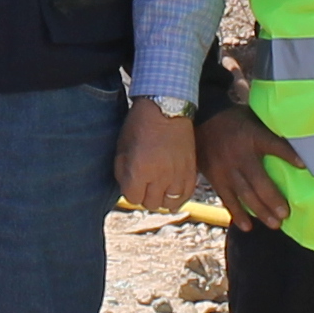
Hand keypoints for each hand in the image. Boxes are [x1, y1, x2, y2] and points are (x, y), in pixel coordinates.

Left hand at [115, 101, 195, 215]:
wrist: (167, 109)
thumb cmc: (140, 125)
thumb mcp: (122, 147)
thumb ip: (122, 172)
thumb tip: (127, 190)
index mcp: (139, 170)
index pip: (133, 198)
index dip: (131, 191)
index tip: (132, 182)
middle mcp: (160, 176)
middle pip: (151, 203)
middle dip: (145, 196)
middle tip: (145, 183)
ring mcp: (178, 174)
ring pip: (170, 203)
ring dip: (162, 198)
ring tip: (159, 188)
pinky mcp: (191, 170)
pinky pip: (186, 194)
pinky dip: (179, 196)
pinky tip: (172, 190)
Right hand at [195, 106, 299, 231]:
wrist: (202, 119)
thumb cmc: (235, 120)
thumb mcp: (253, 117)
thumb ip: (269, 130)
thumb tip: (297, 138)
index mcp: (252, 136)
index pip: (273, 145)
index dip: (288, 155)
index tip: (304, 166)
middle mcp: (240, 155)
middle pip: (259, 181)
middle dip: (273, 199)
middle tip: (286, 214)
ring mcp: (226, 169)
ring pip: (245, 194)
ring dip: (260, 211)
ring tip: (275, 224)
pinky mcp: (216, 178)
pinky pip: (228, 199)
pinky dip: (238, 214)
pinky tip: (248, 226)